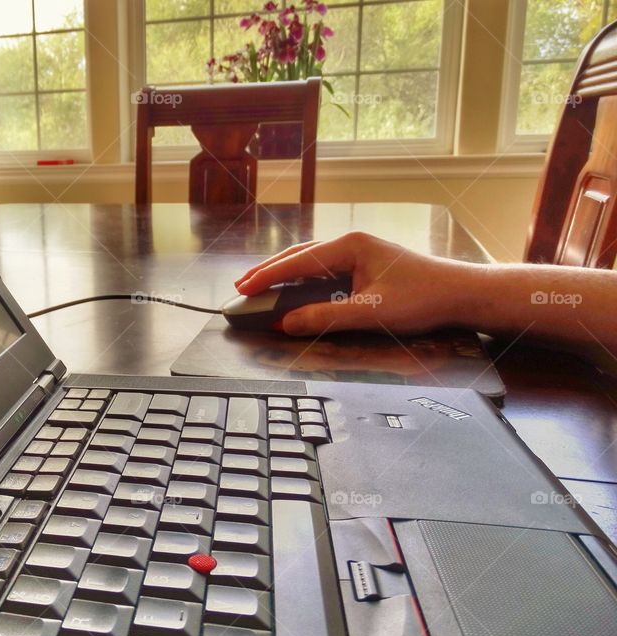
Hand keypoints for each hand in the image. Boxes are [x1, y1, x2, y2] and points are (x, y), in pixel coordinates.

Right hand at [234, 232, 477, 335]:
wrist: (462, 294)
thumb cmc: (423, 298)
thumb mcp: (370, 312)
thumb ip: (325, 317)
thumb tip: (286, 323)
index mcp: (350, 246)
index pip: (297, 261)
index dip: (267, 277)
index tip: (243, 289)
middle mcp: (352, 244)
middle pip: (299, 256)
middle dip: (269, 272)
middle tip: (242, 287)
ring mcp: (359, 254)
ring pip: (310, 263)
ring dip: (285, 275)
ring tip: (260, 287)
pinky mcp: (366, 267)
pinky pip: (324, 271)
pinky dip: (303, 281)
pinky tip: (294, 290)